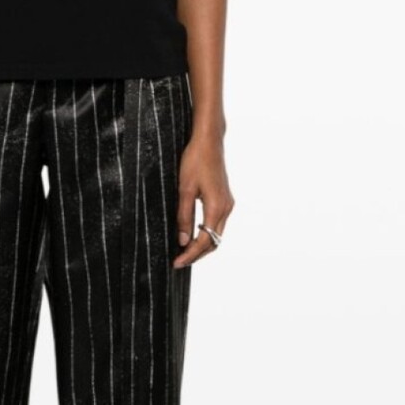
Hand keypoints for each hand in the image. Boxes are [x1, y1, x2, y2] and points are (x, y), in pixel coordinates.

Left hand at [173, 132, 233, 267]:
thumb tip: (182, 241)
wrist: (209, 142)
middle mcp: (226, 208)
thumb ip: (183, 216)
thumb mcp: (184, 189)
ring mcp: (227, 204)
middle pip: (214, 242)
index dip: (190, 255)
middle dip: (197, 254)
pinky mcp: (225, 200)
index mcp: (217, 207)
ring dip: (202, 245)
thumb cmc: (195, 161)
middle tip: (178, 261)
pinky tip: (192, 235)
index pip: (205, 241)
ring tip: (183, 251)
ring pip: (216, 234)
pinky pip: (216, 224)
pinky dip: (206, 234)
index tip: (177, 262)